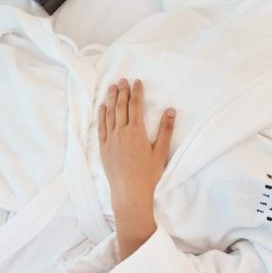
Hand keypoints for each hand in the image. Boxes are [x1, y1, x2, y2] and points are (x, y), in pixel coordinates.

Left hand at [99, 79, 174, 258]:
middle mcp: (121, 133)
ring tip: (111, 87)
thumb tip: (170, 110)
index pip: (136, 106)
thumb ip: (165, 130)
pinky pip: (101, 127)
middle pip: (121, 107)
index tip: (137, 82)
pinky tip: (102, 107)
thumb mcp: (161, 152)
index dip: (136, 92)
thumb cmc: (148, 174)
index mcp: (136, 132)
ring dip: (110, 99)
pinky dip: (102, 115)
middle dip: (122, 92)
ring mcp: (110, 140)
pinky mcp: (103, 148)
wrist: (129, 192)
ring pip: (109, 114)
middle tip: (122, 80)